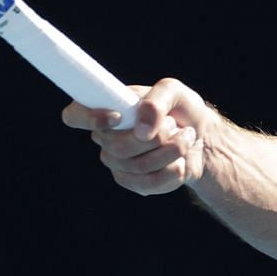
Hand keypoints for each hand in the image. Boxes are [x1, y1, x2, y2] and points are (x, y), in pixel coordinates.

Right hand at [61, 78, 212, 195]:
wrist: (202, 138)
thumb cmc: (181, 110)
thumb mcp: (176, 92)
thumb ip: (157, 100)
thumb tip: (142, 129)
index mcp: (107, 107)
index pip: (74, 115)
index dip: (88, 118)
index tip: (117, 117)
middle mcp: (105, 137)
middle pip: (117, 147)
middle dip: (157, 136)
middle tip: (174, 123)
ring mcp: (117, 162)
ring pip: (139, 166)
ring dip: (173, 150)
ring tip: (185, 137)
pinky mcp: (134, 182)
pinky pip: (151, 183)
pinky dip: (175, 170)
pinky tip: (180, 160)